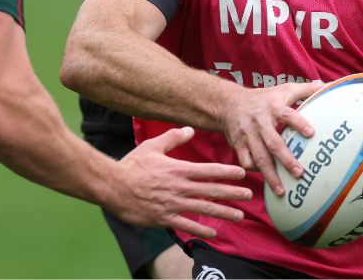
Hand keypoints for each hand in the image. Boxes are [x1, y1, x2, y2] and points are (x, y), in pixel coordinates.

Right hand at [114, 126, 251, 238]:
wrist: (113, 186)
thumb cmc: (132, 165)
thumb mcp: (152, 146)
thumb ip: (173, 138)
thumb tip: (190, 129)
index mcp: (178, 170)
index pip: (208, 171)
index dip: (227, 172)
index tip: (242, 174)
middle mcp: (179, 188)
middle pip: (211, 191)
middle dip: (232, 193)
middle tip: (249, 195)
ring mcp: (173, 204)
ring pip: (203, 209)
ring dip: (223, 212)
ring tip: (239, 215)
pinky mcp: (164, 218)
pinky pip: (186, 225)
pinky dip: (201, 230)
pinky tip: (213, 233)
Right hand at [220, 81, 323, 195]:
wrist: (229, 102)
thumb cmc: (264, 98)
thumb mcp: (284, 89)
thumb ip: (306, 89)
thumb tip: (327, 85)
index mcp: (273, 107)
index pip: (287, 114)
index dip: (299, 123)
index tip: (311, 133)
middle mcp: (260, 122)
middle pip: (273, 142)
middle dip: (286, 159)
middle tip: (300, 173)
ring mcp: (248, 135)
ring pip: (259, 157)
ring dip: (270, 175)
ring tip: (282, 191)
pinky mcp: (237, 144)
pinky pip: (245, 161)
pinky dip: (254, 171)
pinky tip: (265, 180)